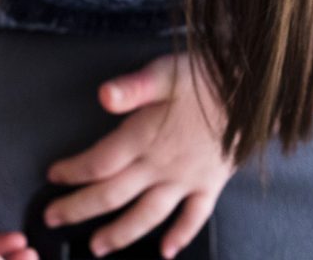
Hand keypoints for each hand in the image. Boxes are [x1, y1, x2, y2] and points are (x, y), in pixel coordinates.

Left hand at [43, 53, 235, 258]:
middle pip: (113, 195)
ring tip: (98, 248)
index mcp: (145, 138)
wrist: (257, 89)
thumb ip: (134, 86)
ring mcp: (187, 179)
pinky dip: (179, 237)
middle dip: (79, 209)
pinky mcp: (210, 183)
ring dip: (120, 234)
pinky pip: (193, 218)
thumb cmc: (209, 76)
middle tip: (54, 219)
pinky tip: (167, 251)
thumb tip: (103, 95)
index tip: (54, 174)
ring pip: (147, 215)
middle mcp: (162, 165)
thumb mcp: (167, 71)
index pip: (99, 163)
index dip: (73, 171)